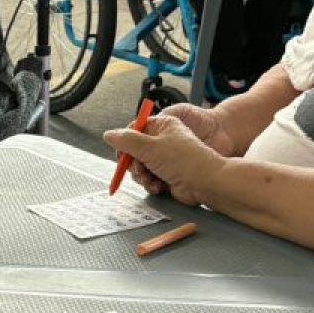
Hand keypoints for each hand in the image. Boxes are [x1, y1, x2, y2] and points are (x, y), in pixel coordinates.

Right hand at [104, 115, 226, 206]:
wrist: (205, 182)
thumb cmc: (184, 160)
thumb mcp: (150, 147)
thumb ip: (127, 141)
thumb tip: (108, 135)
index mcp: (163, 126)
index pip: (135, 130)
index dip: (125, 143)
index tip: (121, 155)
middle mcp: (164, 141)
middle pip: (135, 151)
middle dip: (133, 164)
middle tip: (138, 170)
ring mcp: (166, 158)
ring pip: (141, 167)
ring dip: (142, 176)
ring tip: (150, 180)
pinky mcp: (168, 174)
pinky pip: (149, 178)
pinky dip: (151, 183)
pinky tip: (158, 186)